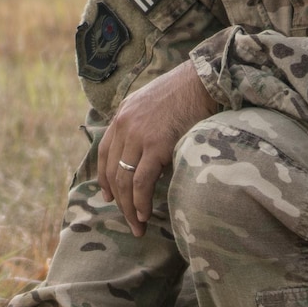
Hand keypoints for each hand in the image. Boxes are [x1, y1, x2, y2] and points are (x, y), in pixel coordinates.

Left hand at [99, 61, 216, 236]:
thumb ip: (144, 122)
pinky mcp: (156, 146)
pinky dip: (141, 202)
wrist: (203, 80)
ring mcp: (138, 136)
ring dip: (129, 208)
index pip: (105, 153)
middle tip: (129, 221)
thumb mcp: (153, 102)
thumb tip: (148, 149)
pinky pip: (141, 182)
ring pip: (124, 181)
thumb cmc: (187, 91)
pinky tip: (145, 214)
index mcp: (122, 114)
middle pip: (112, 171)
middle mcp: (124, 125)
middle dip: (118, 201)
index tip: (109, 197)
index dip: (104, 179)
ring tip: (138, 226)